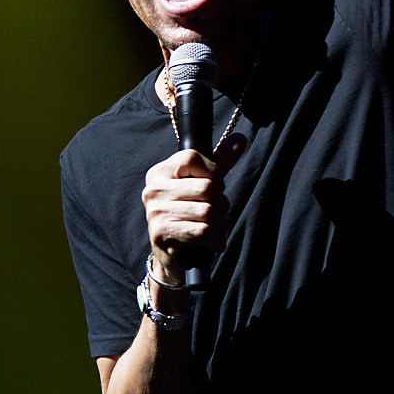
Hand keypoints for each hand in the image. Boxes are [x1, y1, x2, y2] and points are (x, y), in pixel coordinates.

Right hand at [142, 133, 245, 284]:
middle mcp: (153, 189)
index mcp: (160, 172)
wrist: (172, 255)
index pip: (192, 157)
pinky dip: (217, 239)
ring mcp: (155, 212)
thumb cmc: (189, 214)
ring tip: (217, 228)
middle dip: (222, 202)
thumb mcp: (203, 184)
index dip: (213, 172)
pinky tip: (215, 242)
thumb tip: (241, 138)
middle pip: (206, 187)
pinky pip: (202, 231)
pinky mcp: (161, 234)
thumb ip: (220, 161)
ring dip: (221, 223)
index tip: (215, 185)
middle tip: (218, 212)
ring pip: (208, 211)